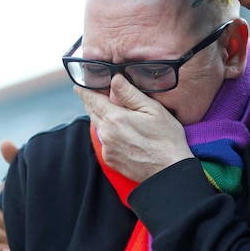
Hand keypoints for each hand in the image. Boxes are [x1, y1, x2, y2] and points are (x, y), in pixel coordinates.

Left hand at [75, 75, 192, 182]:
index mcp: (115, 118)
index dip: (84, 89)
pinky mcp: (110, 159)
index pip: (91, 99)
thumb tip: (115, 79)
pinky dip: (109, 133)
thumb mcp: (153, 110)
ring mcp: (107, 148)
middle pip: (92, 112)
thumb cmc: (166, 139)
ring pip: (98, 126)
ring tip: (116, 111)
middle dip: (93, 101)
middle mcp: (106, 134)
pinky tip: (123, 132)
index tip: (80, 83)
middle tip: (100, 93)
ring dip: (102, 117)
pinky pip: (104, 141)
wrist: (169, 172)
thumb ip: (131, 94)